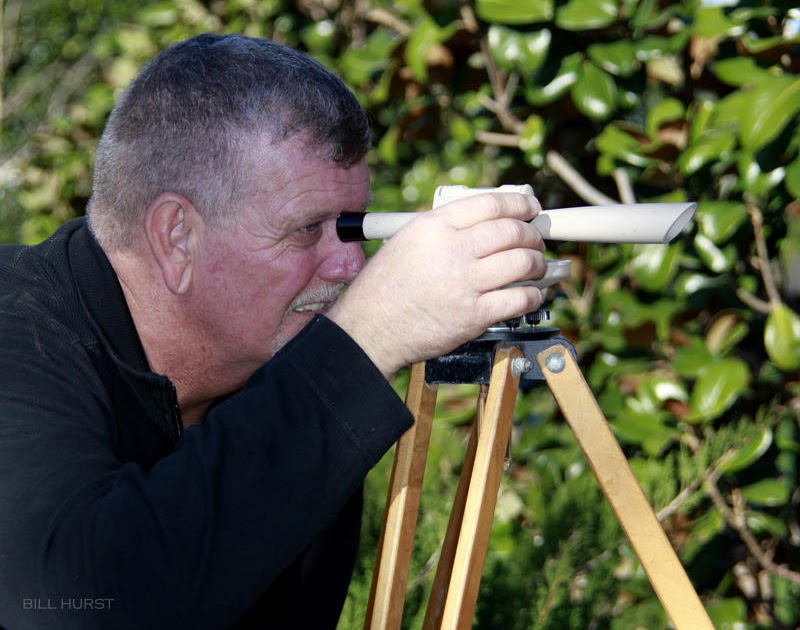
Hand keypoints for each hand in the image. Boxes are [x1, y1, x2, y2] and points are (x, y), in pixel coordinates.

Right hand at [328, 192, 546, 377]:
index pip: (491, 204)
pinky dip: (533, 296)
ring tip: (538, 266)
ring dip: (539, 263)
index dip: (520, 204)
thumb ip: (443, 229)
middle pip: (512, 231)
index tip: (531, 208)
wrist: (370, 329)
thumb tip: (483, 224)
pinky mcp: (474, 315)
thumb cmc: (382, 290)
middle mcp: (452, 250)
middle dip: (533, 235)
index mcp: (435, 226)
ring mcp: (465, 283)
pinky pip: (520, 299)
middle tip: (536, 240)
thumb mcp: (406, 242)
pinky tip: (532, 295)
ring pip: (523, 263)